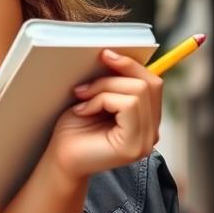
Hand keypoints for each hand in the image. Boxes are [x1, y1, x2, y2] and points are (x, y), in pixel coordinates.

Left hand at [46, 48, 163, 181]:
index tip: (106, 53)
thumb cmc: (74, 129)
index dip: (132, 65)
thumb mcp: (96, 98)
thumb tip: (116, 53)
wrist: (60, 159)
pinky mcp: (135, 145)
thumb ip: (113, 82)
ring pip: (137, 91)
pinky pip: (127, 105)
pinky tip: (83, 111)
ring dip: (103, 88)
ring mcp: (146, 140)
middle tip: (84, 85)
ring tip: (81, 98)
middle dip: (114, 75)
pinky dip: (101, 100)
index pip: (154, 83)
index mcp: (146, 119)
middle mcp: (152, 131)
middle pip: (150, 83)